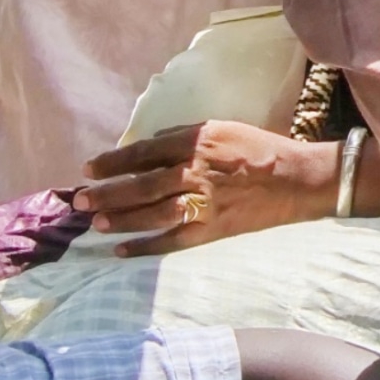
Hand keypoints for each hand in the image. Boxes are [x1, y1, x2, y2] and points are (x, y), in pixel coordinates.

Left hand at [74, 122, 339, 257]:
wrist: (296, 179)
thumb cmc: (259, 148)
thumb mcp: (223, 128)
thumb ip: (185, 135)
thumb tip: (149, 145)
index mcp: (198, 143)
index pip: (144, 152)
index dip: (114, 161)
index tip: (89, 168)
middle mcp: (196, 172)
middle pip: (142, 185)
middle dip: (108, 193)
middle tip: (82, 201)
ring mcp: (203, 204)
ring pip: (151, 214)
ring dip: (122, 220)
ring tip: (98, 224)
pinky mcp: (211, 230)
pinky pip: (171, 242)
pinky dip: (145, 247)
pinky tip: (122, 252)